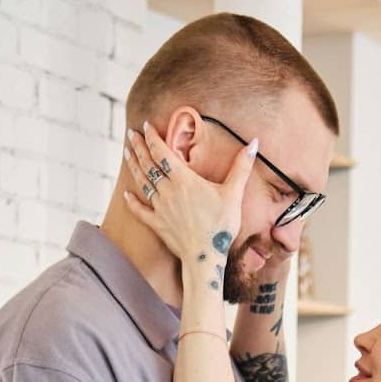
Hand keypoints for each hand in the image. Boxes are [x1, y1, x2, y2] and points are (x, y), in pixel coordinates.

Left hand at [121, 120, 256, 288]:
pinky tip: (125, 194)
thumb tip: (254, 143)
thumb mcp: (234, 194)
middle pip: (149, 164)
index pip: (163, 152)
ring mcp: (159, 208)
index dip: (153, 137)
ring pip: (142, 182)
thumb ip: (241, 167)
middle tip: (131, 134)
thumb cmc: (220, 226)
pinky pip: (139, 210)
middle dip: (139, 147)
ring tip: (126, 153)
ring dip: (134, 166)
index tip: (145, 125)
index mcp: (183, 180)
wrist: (205, 256)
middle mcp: (167, 191)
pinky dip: (131, 201)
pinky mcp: (156, 224)